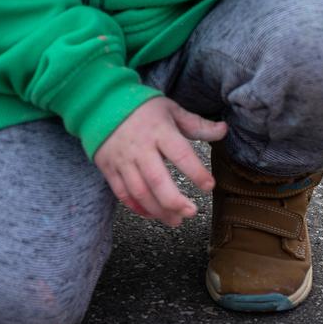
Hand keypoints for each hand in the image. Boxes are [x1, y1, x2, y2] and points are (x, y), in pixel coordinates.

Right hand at [95, 97, 226, 226]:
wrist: (98, 102)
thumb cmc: (141, 107)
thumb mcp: (170, 110)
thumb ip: (196, 124)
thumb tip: (224, 130)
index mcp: (159, 131)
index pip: (181, 154)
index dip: (196, 172)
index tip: (209, 186)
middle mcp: (139, 148)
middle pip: (157, 180)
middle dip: (175, 201)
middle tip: (191, 213)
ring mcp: (122, 159)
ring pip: (139, 191)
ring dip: (158, 210)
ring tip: (176, 221)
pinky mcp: (108, 168)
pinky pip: (122, 192)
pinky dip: (137, 207)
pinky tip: (152, 215)